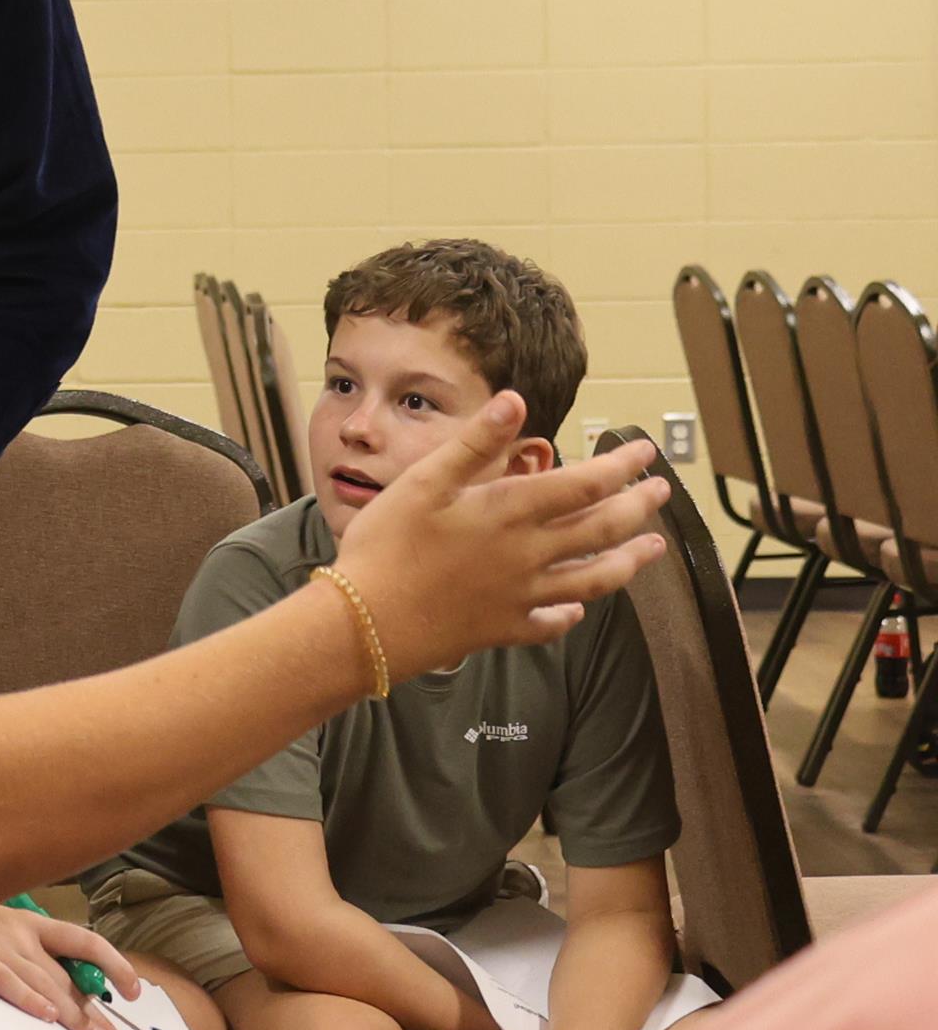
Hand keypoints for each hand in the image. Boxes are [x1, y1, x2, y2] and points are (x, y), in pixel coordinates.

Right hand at [0, 904, 138, 1029]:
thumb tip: (58, 989)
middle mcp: (18, 931)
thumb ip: (24, 953)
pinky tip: (44, 1017)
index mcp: (28, 921)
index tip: (134, 992)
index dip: (114, 964)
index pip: (84, 940)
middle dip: (96, 1014)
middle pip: (67, 976)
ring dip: (72, 1017)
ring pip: (43, 984)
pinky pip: (2, 980)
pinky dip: (25, 998)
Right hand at [332, 393, 666, 678]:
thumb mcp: (423, 481)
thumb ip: (474, 443)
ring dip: (629, 562)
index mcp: (509, 512)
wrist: (367, 623)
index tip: (644, 452)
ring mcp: (520, 596)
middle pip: (602, 530)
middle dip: (638, 507)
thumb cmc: (386, 546)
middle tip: (661, 491)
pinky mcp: (503, 628)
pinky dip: (570, 615)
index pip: (584, 483)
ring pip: (593, 579)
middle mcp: (527, 555)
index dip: (621, 466)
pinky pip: (550, 624)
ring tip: (652, 549)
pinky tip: (577, 611)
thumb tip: (515, 400)